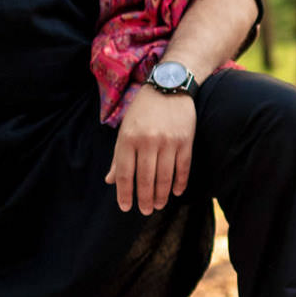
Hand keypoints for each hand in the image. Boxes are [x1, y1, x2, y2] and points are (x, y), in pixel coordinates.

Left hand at [108, 88, 195, 213]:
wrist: (169, 85)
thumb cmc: (143, 109)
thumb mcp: (125, 129)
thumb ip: (119, 156)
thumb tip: (110, 181)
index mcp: (128, 138)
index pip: (125, 174)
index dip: (125, 193)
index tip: (126, 207)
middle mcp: (148, 141)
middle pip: (145, 178)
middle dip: (145, 198)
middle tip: (145, 211)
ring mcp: (168, 142)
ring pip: (164, 176)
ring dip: (162, 194)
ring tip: (159, 205)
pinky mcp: (185, 141)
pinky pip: (182, 167)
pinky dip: (180, 182)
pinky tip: (176, 192)